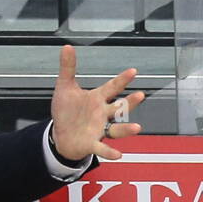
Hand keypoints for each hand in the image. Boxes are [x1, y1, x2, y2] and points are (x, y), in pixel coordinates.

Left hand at [49, 45, 143, 161]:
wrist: (61, 135)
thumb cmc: (67, 111)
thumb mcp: (64, 87)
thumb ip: (68, 68)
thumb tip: (67, 47)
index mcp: (97, 99)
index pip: (112, 87)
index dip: (122, 80)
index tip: (133, 71)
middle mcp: (102, 114)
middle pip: (119, 108)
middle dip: (130, 102)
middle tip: (141, 95)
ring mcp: (99, 129)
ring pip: (117, 129)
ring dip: (127, 129)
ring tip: (137, 127)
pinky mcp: (92, 143)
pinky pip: (103, 147)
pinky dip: (110, 151)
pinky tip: (118, 155)